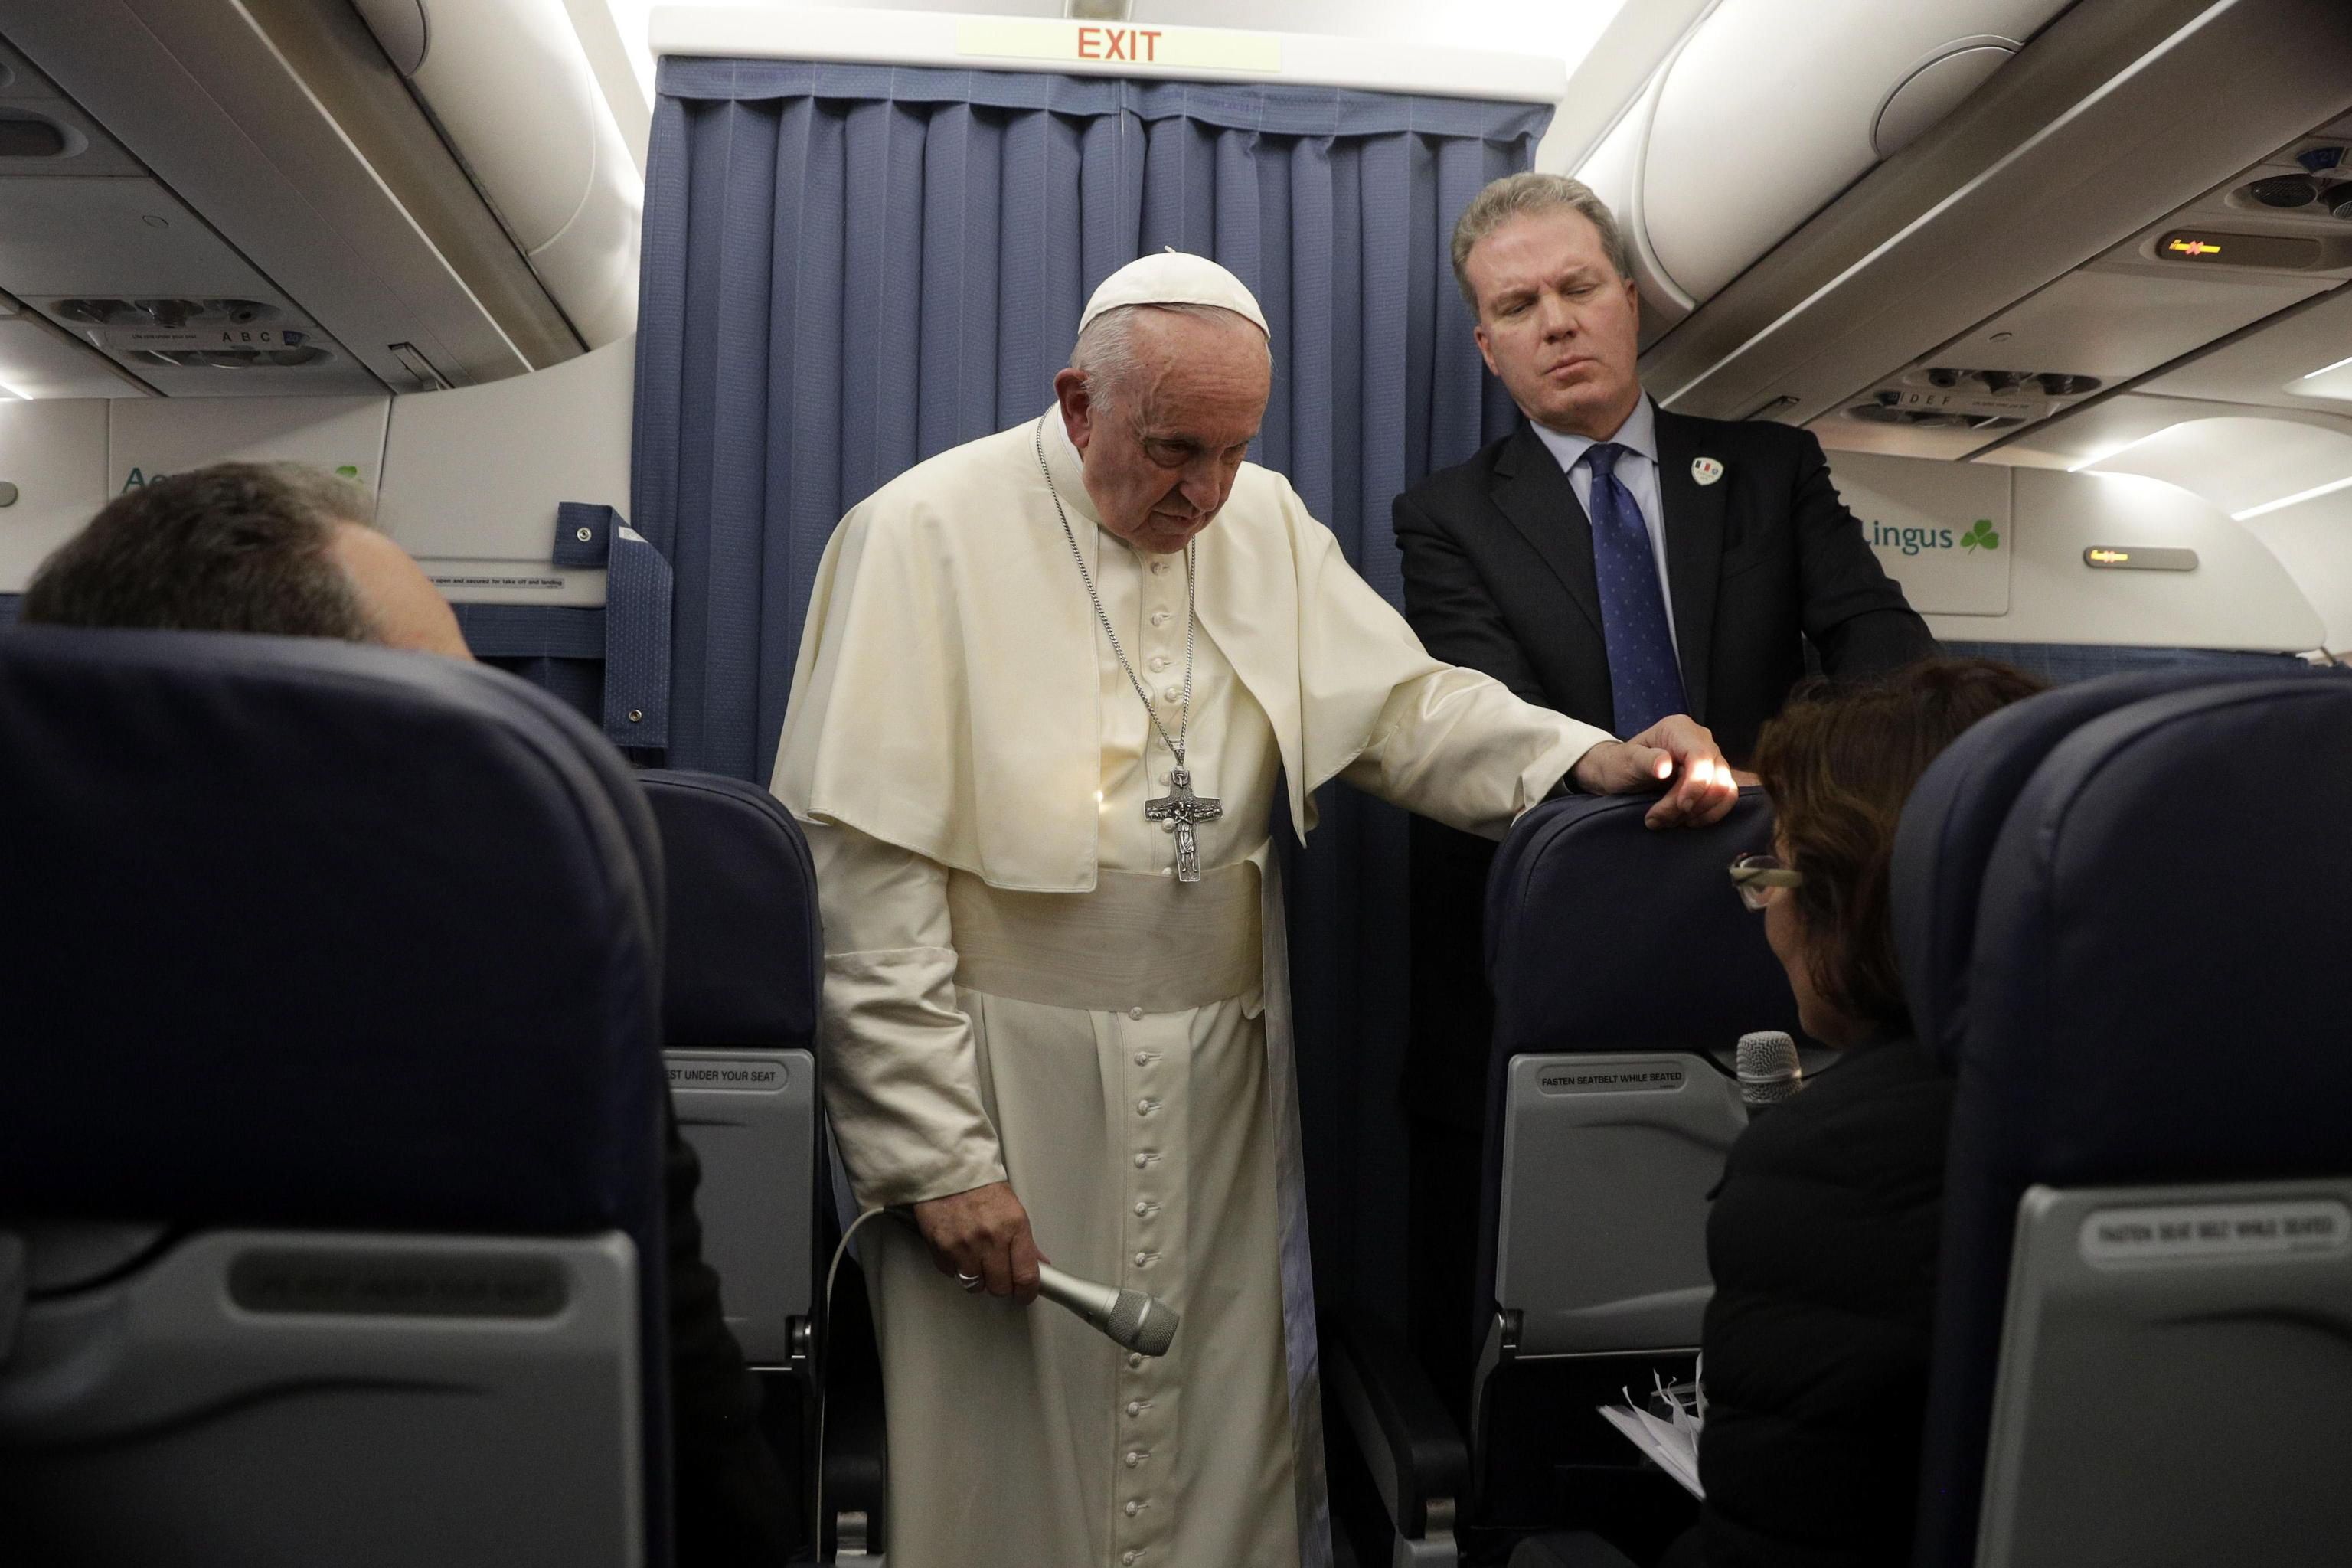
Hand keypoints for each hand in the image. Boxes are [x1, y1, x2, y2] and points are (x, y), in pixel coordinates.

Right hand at [913, 1181, 1046, 1303]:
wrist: (948, 1168)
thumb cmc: (980, 1184)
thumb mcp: (1013, 1208)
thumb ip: (1026, 1241)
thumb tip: (1040, 1264)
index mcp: (1014, 1227)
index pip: (1026, 1276)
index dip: (1027, 1292)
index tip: (1025, 1293)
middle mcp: (990, 1238)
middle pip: (1000, 1287)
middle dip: (1001, 1284)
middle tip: (1000, 1273)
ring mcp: (964, 1245)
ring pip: (975, 1285)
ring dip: (978, 1277)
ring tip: (978, 1259)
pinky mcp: (942, 1248)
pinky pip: (952, 1274)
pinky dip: (956, 1267)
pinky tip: (959, 1250)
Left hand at [1567, 714, 1740, 828]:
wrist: (1620, 774)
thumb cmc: (1620, 764)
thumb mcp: (1626, 762)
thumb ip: (1645, 761)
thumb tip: (1665, 766)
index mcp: (1679, 729)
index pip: (1701, 756)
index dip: (1696, 784)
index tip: (1680, 806)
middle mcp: (1701, 740)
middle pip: (1714, 776)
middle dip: (1689, 804)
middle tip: (1657, 819)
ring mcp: (1710, 758)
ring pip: (1722, 789)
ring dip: (1698, 812)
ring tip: (1667, 821)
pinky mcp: (1714, 777)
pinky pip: (1726, 797)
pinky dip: (1709, 813)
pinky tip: (1687, 821)